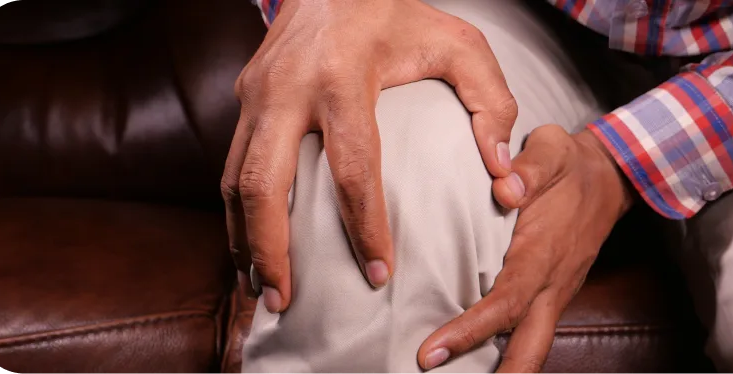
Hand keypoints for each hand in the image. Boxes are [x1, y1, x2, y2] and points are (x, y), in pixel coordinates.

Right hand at [221, 0, 517, 311]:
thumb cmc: (398, 12)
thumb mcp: (459, 43)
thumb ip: (491, 102)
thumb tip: (501, 171)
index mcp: (342, 76)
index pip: (353, 167)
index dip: (366, 228)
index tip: (381, 275)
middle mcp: (287, 88)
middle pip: (263, 184)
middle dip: (271, 249)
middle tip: (285, 300)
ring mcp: (256, 93)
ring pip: (232, 180)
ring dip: (243, 240)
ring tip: (261, 289)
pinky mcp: (243, 97)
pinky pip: (230, 165)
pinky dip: (236, 213)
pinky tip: (252, 246)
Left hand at [417, 125, 634, 372]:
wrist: (609, 177)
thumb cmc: (570, 164)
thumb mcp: (552, 149)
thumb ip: (529, 167)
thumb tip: (504, 189)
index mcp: (544, 253)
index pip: (506, 302)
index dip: (470, 331)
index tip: (432, 351)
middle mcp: (552, 283)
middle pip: (529, 348)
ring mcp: (555, 293)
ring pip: (534, 347)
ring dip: (505, 372)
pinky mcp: (551, 294)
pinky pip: (531, 331)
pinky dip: (508, 353)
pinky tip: (478, 362)